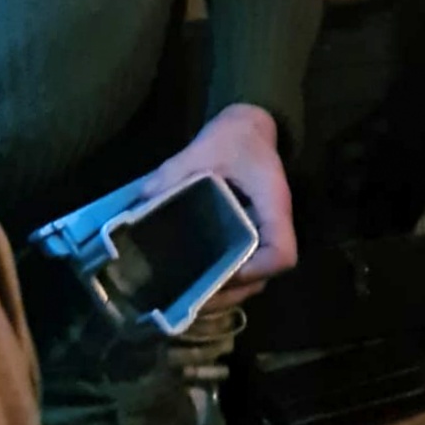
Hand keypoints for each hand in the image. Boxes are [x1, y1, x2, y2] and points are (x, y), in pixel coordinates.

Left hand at [142, 105, 296, 299]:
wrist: (249, 126)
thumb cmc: (233, 137)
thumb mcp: (203, 148)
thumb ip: (174, 172)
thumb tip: (142, 202)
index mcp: (272, 203)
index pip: (282, 253)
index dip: (257, 271)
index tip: (224, 275)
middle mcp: (273, 224)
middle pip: (266, 275)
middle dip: (232, 292)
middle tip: (194, 298)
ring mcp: (264, 232)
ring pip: (257, 276)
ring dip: (228, 291)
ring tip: (192, 298)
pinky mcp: (252, 234)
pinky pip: (247, 266)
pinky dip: (227, 281)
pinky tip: (197, 283)